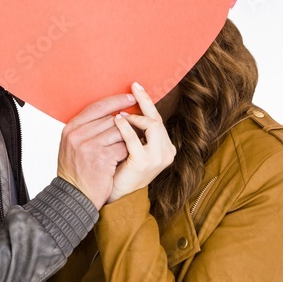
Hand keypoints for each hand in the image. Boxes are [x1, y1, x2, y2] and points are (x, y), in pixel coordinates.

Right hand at [57, 92, 135, 207]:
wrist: (73, 197)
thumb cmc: (76, 171)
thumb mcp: (73, 145)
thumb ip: (87, 128)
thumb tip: (113, 113)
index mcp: (70, 128)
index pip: (97, 106)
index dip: (116, 100)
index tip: (130, 98)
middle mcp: (78, 135)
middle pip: (111, 119)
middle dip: (126, 123)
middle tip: (138, 125)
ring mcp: (89, 146)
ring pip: (119, 132)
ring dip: (129, 138)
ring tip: (132, 144)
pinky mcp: (102, 158)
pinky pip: (123, 147)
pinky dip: (128, 152)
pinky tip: (127, 158)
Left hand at [106, 82, 176, 203]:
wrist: (115, 195)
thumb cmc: (121, 170)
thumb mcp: (132, 148)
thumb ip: (136, 131)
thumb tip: (126, 105)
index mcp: (166, 148)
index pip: (158, 120)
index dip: (148, 103)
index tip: (136, 88)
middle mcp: (167, 152)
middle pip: (158, 119)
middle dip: (145, 101)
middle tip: (134, 86)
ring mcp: (158, 158)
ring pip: (153, 126)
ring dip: (136, 116)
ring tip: (120, 113)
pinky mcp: (144, 163)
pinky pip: (134, 139)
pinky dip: (125, 128)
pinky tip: (116, 120)